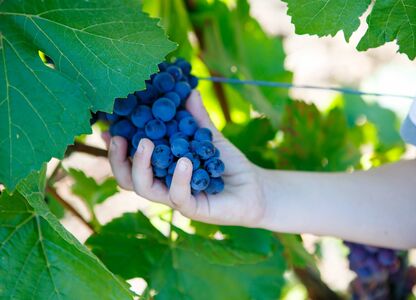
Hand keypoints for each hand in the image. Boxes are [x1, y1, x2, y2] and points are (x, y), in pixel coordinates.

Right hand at [107, 91, 267, 226]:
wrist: (256, 189)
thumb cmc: (229, 165)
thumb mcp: (211, 138)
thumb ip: (197, 119)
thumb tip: (188, 90)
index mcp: (163, 169)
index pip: (132, 162)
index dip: (116, 148)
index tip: (108, 128)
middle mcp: (165, 185)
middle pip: (129, 179)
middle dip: (118, 159)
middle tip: (119, 137)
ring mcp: (177, 199)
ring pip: (146, 189)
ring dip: (142, 166)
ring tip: (146, 143)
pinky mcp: (194, 209)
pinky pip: (178, 196)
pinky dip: (178, 178)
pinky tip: (183, 160)